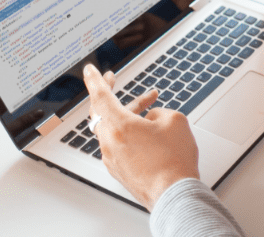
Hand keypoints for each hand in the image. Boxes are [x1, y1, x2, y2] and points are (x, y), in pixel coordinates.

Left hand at [82, 63, 199, 210]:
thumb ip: (158, 111)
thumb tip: (150, 117)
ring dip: (127, 113)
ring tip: (149, 106)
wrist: (173, 194)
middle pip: (102, 110)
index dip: (95, 79)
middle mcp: (110, 142)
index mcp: (119, 125)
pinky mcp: (118, 170)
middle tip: (112, 79)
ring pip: (112, 127)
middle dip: (109, 93)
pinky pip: (118, 143)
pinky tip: (147, 132)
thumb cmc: (173, 160)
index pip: (100, 95)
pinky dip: (128, 132)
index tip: (89, 69)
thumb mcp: (174, 121)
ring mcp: (112, 158)